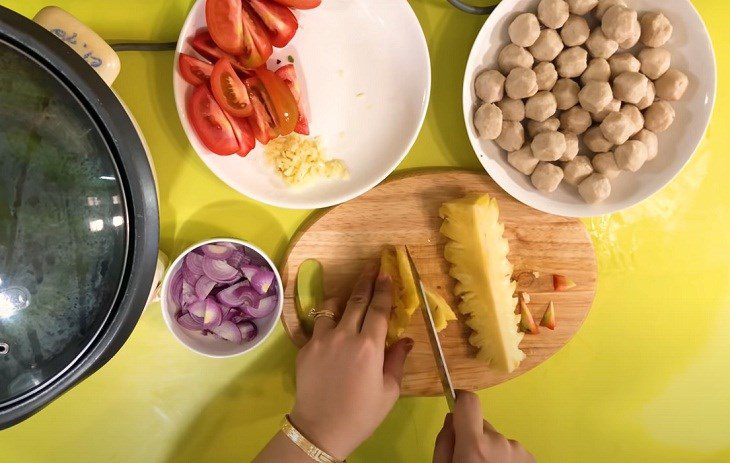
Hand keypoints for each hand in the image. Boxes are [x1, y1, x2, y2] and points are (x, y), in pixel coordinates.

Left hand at [289, 261, 413, 460]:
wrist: (321, 428)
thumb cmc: (362, 414)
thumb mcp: (389, 390)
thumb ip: (397, 360)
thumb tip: (406, 339)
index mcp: (369, 346)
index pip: (379, 309)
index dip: (385, 289)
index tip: (388, 273)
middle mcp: (345, 335)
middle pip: (356, 299)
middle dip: (366, 280)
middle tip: (372, 266)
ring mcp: (322, 339)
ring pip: (333, 307)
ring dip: (344, 297)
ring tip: (349, 294)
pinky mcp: (305, 347)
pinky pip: (319, 325)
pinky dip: (328, 320)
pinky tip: (332, 325)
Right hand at [433, 391, 534, 462]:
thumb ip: (444, 442)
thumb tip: (451, 418)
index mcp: (475, 445)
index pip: (469, 402)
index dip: (460, 399)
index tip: (455, 400)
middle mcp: (499, 442)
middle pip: (482, 425)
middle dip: (475, 437)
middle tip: (470, 458)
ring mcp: (518, 450)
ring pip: (497, 439)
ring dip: (490, 449)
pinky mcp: (530, 458)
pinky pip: (510, 450)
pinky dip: (504, 458)